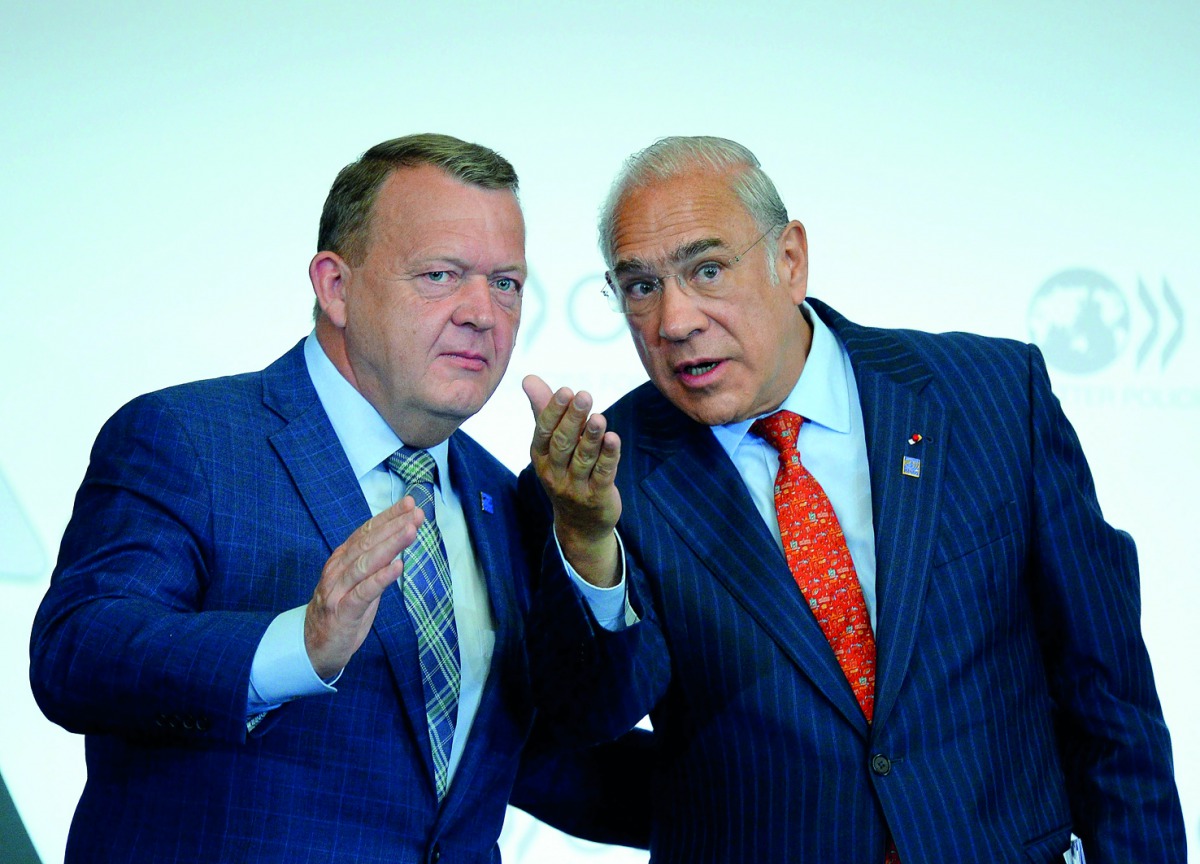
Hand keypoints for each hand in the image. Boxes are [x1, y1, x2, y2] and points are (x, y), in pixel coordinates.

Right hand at [304, 497, 421, 678]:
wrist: (312, 648)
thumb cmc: (340, 613)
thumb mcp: (358, 584)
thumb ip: (374, 564)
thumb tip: (398, 542)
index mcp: (342, 560)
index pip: (367, 532)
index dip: (388, 516)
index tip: (410, 503)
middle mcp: (338, 570)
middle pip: (368, 543)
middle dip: (394, 525)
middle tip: (417, 513)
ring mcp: (338, 590)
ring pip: (366, 563)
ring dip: (390, 545)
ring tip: (411, 531)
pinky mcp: (342, 612)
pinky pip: (363, 592)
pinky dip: (381, 578)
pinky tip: (397, 566)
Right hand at [523, 374, 621, 586]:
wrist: (580, 523)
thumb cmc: (565, 472)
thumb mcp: (550, 444)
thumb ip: (543, 410)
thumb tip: (529, 378)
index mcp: (540, 456)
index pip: (544, 431)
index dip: (554, 411)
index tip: (566, 390)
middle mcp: (553, 472)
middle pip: (562, 443)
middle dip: (573, 419)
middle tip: (584, 395)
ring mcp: (575, 487)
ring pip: (583, 459)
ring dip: (591, 437)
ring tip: (599, 417)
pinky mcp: (597, 497)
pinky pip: (602, 474)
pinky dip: (608, 456)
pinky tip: (614, 439)